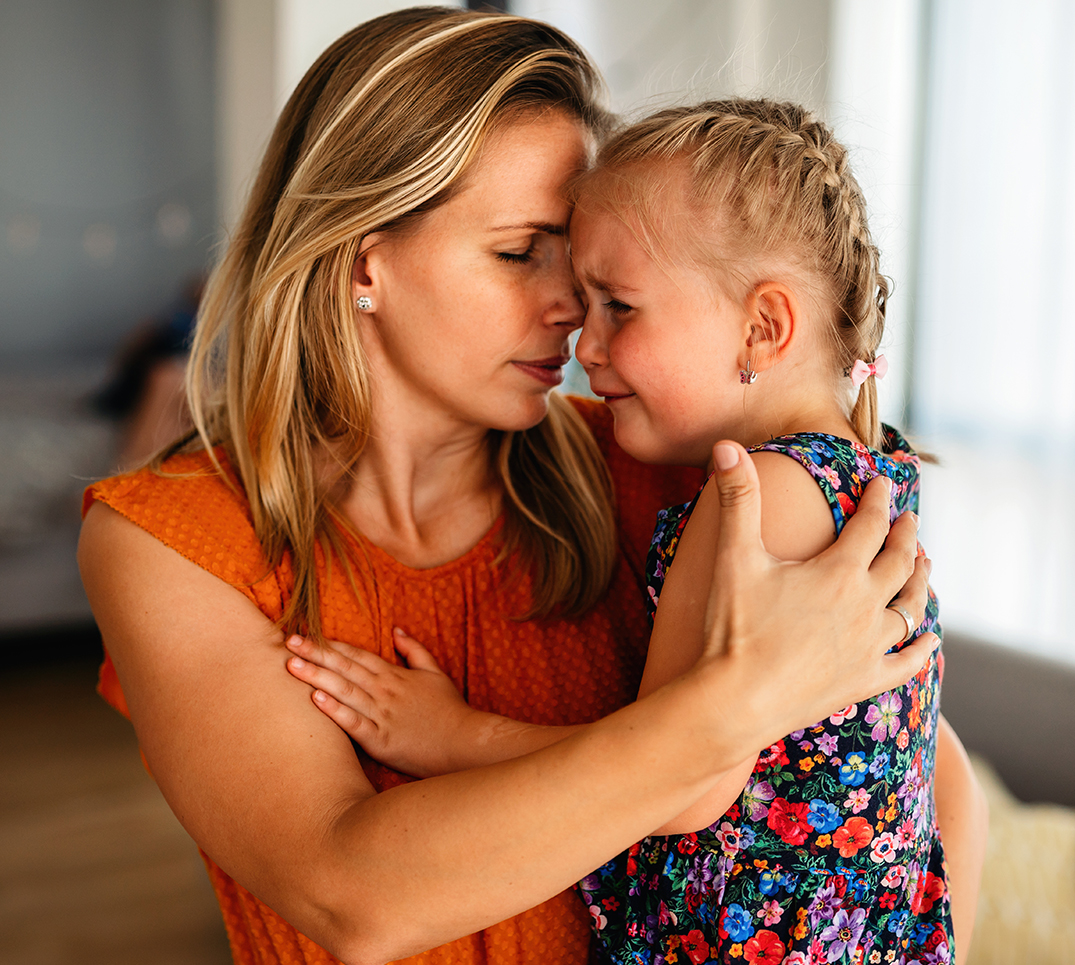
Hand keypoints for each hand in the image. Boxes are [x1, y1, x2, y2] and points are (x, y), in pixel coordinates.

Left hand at [286, 629, 481, 777]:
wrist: (465, 743)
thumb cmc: (450, 710)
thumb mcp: (436, 673)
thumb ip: (414, 650)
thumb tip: (396, 630)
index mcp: (394, 675)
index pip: (355, 655)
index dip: (329, 644)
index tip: (305, 635)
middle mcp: (384, 691)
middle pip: (344, 668)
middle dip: (314, 654)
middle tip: (287, 642)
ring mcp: (381, 715)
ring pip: (344, 691)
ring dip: (316, 677)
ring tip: (292, 666)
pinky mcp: (381, 740)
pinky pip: (354, 723)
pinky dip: (335, 710)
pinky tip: (316, 699)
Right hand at [699, 440, 938, 745]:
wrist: (737, 700)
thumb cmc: (734, 627)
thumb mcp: (734, 557)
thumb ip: (738, 498)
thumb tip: (726, 446)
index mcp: (838, 572)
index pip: (869, 525)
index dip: (878, 501)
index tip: (883, 483)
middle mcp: (864, 607)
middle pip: (898, 564)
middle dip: (906, 536)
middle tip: (911, 519)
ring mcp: (869, 647)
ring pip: (910, 609)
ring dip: (920, 584)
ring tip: (925, 566)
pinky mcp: (865, 682)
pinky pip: (906, 663)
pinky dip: (922, 648)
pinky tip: (930, 640)